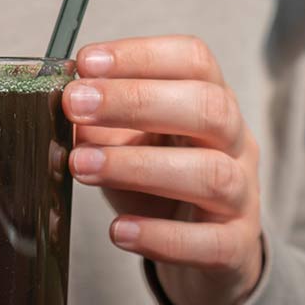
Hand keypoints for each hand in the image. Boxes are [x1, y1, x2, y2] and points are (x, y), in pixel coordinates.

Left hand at [63, 35, 261, 304]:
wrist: (203, 248)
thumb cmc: (159, 187)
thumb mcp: (129, 146)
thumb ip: (100, 127)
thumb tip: (62, 112)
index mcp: (211, 104)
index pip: (194, 61)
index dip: (141, 55)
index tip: (86, 62)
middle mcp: (235, 144)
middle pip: (208, 108)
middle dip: (137, 100)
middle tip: (75, 105)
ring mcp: (243, 196)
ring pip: (212, 174)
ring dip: (139, 166)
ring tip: (81, 166)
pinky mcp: (235, 247)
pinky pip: (210, 243)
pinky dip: (161, 237)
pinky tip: (120, 231)